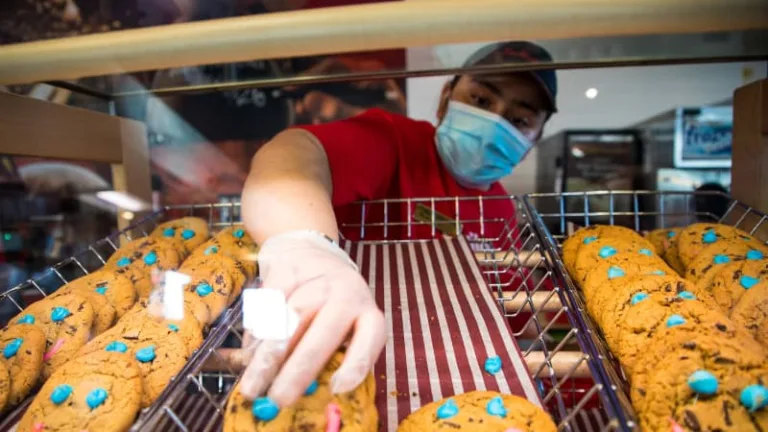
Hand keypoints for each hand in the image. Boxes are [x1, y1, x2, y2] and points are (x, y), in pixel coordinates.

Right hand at [238, 232, 385, 407]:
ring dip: (270, 354)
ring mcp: (317, 278)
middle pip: (323, 333)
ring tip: (255, 382)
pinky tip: (249, 352)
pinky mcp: (288, 269)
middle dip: (298, 370)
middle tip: (279, 398)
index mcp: (367, 313)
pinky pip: (269, 303)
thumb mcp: (343, 326)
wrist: (311, 251)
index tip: (337, 388)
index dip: (356, 364)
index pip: (369, 339)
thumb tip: (307, 392)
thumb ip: (331, 356)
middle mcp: (346, 293)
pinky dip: (257, 330)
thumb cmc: (330, 303)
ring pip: (291, 318)